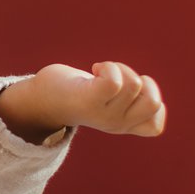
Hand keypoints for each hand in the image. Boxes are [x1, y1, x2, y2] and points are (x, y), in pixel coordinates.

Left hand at [0, 61, 165, 141]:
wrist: (39, 100)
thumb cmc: (76, 93)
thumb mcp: (107, 102)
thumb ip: (127, 100)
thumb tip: (147, 91)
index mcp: (123, 125)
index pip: (155, 126)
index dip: (152, 101)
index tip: (129, 92)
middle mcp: (116, 124)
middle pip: (153, 102)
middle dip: (142, 81)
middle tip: (117, 78)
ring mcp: (103, 114)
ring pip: (134, 85)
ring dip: (120, 67)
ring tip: (101, 71)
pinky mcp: (88, 100)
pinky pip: (114, 82)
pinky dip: (108, 67)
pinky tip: (95, 69)